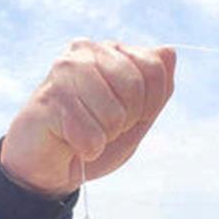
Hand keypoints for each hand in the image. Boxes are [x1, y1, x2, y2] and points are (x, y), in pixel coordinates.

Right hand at [0, 39, 175, 195]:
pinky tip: (69, 141)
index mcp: (110, 51)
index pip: (155, 69)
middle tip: (101, 127)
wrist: (48, 166)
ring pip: (114, 114)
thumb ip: (156, 92)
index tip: (126, 118)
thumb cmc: (90, 139)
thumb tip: (170, 52)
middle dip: (125, 122)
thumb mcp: (135, 121)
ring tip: (83, 132)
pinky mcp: (50, 97)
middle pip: (136, 88)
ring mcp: (65, 69)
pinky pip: (91, 135)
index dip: (147, 106)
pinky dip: (86, 149)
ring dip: (103, 137)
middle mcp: (87, 51)